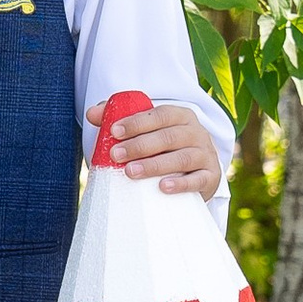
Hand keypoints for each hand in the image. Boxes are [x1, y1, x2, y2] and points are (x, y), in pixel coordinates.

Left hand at [106, 102, 221, 200]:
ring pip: (182, 158)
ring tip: (131, 172)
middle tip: (115, 155)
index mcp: (180, 116)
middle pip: (169, 137)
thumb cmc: (163, 147)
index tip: (114, 131)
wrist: (195, 170)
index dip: (137, 122)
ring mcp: (206, 155)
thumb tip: (91, 114)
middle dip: (140, 145)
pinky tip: (162, 187)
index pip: (159, 114)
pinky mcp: (210, 177)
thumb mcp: (145, 131)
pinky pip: (198, 180)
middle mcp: (196, 132)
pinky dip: (181, 184)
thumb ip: (118, 119)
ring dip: (155, 165)